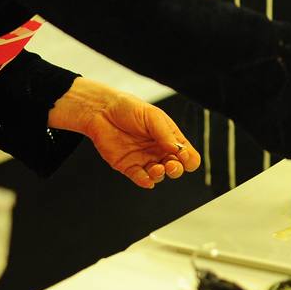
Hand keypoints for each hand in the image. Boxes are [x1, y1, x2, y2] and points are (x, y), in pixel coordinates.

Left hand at [49, 79, 199, 188]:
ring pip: (159, 176)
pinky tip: (146, 179)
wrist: (101, 111)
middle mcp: (158, 150)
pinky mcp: (129, 167)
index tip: (182, 154)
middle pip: (176, 168)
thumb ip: (165, 133)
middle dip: (177, 170)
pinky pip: (141, 179)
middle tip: (171, 165)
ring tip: (157, 168)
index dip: (189, 158)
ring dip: (160, 175)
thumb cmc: (128, 108)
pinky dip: (145, 182)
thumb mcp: (152, 116)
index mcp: (169, 137)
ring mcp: (144, 160)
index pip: (187, 154)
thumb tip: (178, 150)